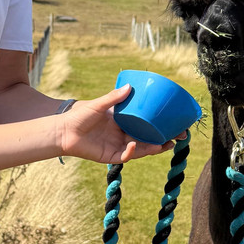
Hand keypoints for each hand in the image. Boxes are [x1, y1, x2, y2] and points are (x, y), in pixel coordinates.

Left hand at [58, 85, 177, 163]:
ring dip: (154, 148)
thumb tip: (129, 86)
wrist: (63, 131)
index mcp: (124, 122)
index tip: (176, 121)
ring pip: (141, 150)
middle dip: (165, 138)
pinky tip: (133, 146)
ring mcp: (118, 146)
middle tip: (180, 136)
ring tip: (166, 144)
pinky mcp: (110, 156)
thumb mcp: (99, 104)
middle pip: (149, 139)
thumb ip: (113, 98)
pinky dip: (131, 152)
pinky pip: (125, 156)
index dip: (161, 124)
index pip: (147, 124)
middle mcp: (124, 135)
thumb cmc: (79, 116)